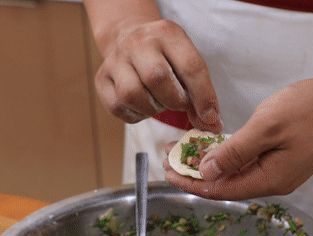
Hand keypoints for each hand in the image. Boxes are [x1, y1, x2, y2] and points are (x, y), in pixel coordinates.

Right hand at [94, 19, 221, 131]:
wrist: (129, 39)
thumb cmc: (166, 57)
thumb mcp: (186, 62)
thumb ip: (200, 92)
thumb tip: (211, 126)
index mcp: (167, 33)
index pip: (190, 67)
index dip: (203, 97)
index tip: (210, 118)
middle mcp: (138, 42)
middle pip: (156, 78)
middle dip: (174, 101)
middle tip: (179, 105)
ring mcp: (115, 60)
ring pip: (132, 94)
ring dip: (152, 108)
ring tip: (159, 103)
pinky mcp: (101, 79)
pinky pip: (118, 106)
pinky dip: (136, 114)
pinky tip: (144, 106)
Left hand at [164, 76, 312, 199]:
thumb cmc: (309, 109)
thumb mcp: (267, 126)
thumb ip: (235, 152)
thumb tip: (207, 173)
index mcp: (269, 180)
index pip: (220, 190)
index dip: (190, 181)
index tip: (166, 169)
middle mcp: (272, 183)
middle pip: (224, 185)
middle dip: (194, 173)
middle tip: (168, 156)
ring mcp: (277, 173)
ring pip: (233, 175)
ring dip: (208, 164)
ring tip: (183, 151)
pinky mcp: (279, 161)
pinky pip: (245, 165)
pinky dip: (224, 157)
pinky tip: (210, 147)